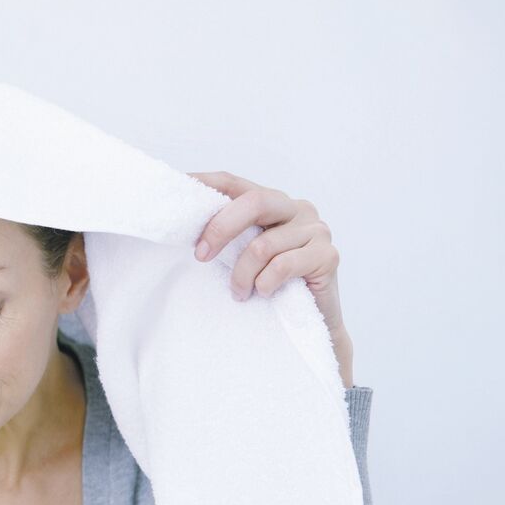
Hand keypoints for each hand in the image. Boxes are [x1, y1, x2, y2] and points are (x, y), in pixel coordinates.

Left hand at [188, 170, 353, 387]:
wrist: (310, 322)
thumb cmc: (270, 287)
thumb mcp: (242, 256)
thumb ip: (227, 236)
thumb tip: (183, 226)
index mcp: (272, 202)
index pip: (234, 183)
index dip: (204, 182)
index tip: (177, 190)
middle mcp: (297, 208)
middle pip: (254, 202)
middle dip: (221, 229)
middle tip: (200, 256)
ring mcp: (316, 230)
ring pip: (263, 245)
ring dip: (242, 275)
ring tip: (239, 293)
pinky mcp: (327, 255)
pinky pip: (282, 266)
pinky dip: (265, 284)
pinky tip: (264, 294)